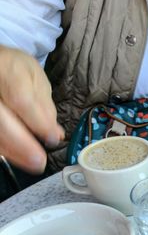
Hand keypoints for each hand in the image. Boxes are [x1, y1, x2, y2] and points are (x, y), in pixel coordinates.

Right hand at [0, 46, 63, 172]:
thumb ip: (46, 107)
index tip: (53, 139)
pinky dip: (5, 149)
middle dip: (22, 144)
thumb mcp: (36, 80)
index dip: (38, 123)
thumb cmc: (15, 71)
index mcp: (6, 69)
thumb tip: (55, 134)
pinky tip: (18, 157)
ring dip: (13, 152)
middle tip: (39, 161)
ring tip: (33, 164)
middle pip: (1, 120)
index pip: (21, 100)